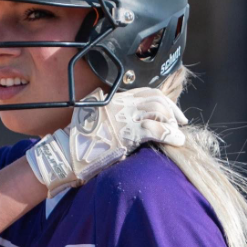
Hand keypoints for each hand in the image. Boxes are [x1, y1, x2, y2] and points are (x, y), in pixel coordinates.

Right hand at [26, 87, 187, 196]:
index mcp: (113, 99)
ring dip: (173, 123)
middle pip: (156, 99)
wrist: (65, 153)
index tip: (171, 112)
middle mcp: (120, 103)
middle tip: (180, 122)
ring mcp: (124, 117)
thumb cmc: (76, 143)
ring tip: (178, 134)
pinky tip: (177, 141)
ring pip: (159, 111)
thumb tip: (126, 123)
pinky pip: (156, 129)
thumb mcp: (92, 120)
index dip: (163, 101)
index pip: (145, 92)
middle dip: (173, 110)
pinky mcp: (128, 133)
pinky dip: (170, 134)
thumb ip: (110, 116)